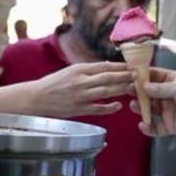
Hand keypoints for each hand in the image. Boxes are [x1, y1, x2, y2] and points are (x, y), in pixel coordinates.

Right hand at [0, 62, 134, 118]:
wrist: (37, 97)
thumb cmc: (54, 83)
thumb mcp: (71, 71)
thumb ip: (89, 70)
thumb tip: (108, 67)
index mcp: (79, 69)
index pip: (104, 66)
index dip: (120, 66)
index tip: (133, 66)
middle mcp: (80, 81)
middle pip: (108, 77)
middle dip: (125, 76)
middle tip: (138, 76)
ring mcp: (80, 96)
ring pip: (105, 92)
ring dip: (121, 89)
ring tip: (132, 88)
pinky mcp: (78, 109)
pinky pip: (98, 108)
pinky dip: (109, 107)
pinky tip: (118, 106)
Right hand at [135, 68, 175, 136]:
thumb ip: (162, 88)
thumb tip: (144, 86)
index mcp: (171, 81)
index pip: (152, 77)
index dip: (141, 77)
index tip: (129, 76)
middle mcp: (167, 95)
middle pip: (148, 94)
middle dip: (137, 93)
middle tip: (127, 91)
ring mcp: (167, 110)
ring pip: (149, 110)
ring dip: (140, 108)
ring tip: (134, 106)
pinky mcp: (170, 125)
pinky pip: (155, 128)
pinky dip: (148, 128)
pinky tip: (143, 125)